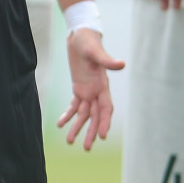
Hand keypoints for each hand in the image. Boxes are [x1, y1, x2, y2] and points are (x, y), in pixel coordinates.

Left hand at [56, 28, 124, 149]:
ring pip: (84, 114)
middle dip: (92, 131)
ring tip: (70, 141)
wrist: (80, 34)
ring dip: (78, 127)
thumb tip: (122, 64)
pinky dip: (68, 115)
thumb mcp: (96, 51)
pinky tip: (61, 124)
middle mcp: (97, 91)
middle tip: (86, 147)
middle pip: (95, 116)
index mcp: (102, 85)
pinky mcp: (78, 87)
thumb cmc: (89, 42)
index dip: (105, 121)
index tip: (103, 136)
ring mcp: (88, 90)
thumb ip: (107, 60)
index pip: (106, 108)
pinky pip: (74, 105)